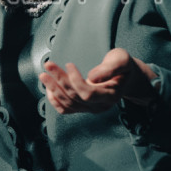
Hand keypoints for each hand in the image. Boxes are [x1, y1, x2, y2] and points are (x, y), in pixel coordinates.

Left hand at [39, 48, 157, 113]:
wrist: (126, 78)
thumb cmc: (123, 66)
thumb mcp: (121, 60)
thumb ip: (109, 68)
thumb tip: (92, 77)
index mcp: (110, 95)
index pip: (88, 93)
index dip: (75, 80)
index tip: (69, 64)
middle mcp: (100, 106)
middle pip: (74, 97)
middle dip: (59, 80)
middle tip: (48, 65)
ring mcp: (91, 109)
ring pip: (68, 104)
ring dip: (53, 89)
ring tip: (44, 75)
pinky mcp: (83, 108)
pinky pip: (66, 109)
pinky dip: (55, 100)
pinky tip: (49, 89)